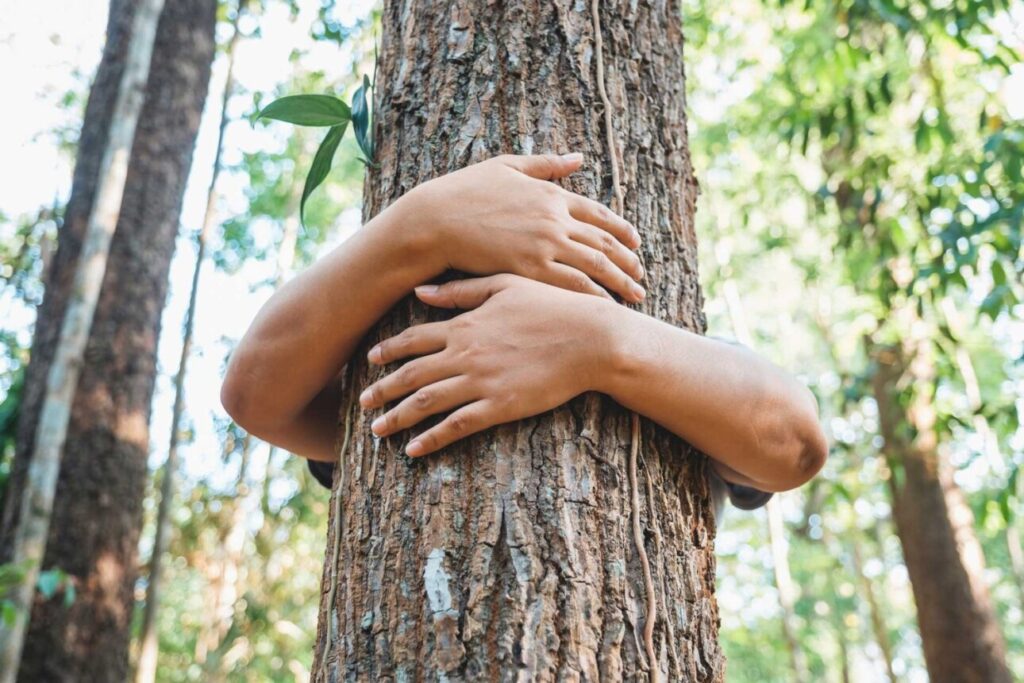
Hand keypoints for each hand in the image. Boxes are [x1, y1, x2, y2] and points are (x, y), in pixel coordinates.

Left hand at [358, 275, 618, 455]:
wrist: (590, 339)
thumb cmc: (553, 307)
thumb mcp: (505, 286)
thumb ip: (461, 291)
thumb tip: (421, 291)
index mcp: (466, 324)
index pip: (414, 339)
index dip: (389, 351)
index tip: (370, 361)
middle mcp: (465, 354)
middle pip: (411, 375)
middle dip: (382, 390)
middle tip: (363, 402)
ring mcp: (481, 382)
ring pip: (426, 403)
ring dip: (397, 418)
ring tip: (378, 430)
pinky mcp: (500, 407)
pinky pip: (456, 426)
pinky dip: (431, 439)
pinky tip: (414, 450)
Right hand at [403, 154, 645, 301]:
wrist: (436, 220)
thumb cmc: (463, 191)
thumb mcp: (507, 166)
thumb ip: (546, 164)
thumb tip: (579, 157)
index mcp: (551, 194)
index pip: (598, 214)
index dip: (621, 229)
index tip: (636, 242)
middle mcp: (555, 219)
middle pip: (604, 242)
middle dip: (628, 261)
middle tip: (642, 275)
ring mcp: (544, 244)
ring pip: (595, 266)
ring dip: (620, 282)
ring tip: (635, 295)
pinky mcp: (530, 268)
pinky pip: (572, 285)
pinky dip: (594, 296)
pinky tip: (606, 307)